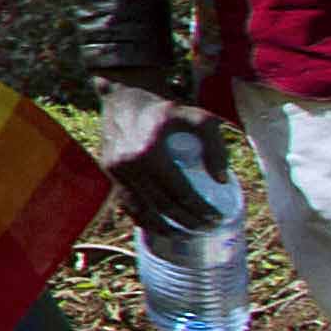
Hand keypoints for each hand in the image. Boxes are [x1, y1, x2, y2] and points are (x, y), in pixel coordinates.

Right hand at [98, 79, 229, 232]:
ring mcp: (115, 171)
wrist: (125, 95)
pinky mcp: (108, 174)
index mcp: (148, 151)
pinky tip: (161, 228)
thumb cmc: (167, 108)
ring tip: (188, 235)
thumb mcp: (198, 117)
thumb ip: (215, 146)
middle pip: (163, 205)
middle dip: (189, 222)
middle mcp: (128, 164)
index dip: (201, 209)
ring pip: (143, 211)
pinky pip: (127, 205)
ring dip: (166, 228)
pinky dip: (144, 221)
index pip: (180, 192)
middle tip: (209, 227)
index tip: (218, 217)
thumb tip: (222, 180)